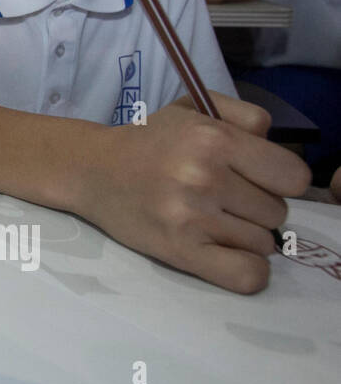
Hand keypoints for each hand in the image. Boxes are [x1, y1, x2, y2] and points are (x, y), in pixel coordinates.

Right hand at [78, 92, 309, 292]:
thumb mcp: (195, 107)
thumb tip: (277, 149)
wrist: (92, 169)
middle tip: (225, 200)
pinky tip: (227, 254)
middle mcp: (205, 177)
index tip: (258, 180)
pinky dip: (247, 270)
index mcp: (214, 139)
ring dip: (244, 236)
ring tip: (213, 221)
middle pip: (277, 213)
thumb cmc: (149, 140)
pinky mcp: (179, 250)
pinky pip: (245, 275)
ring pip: (263, 244)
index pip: (293, 177)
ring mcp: (192, 217)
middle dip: (256, 207)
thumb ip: (246, 116)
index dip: (280, 180)